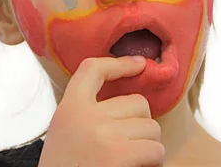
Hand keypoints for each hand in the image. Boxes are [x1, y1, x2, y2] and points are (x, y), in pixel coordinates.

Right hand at [38, 56, 164, 166]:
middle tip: (128, 146)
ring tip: (130, 160)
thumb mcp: (65, 133)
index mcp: (68, 108)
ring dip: (149, 146)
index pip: (92, 70)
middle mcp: (84, 116)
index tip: (139, 64)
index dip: (119, 63)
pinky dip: (153, 162)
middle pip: (137, 103)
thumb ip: (85, 113)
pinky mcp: (118, 154)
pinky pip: (155, 149)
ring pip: (151, 127)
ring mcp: (102, 134)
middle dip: (141, 124)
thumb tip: (131, 103)